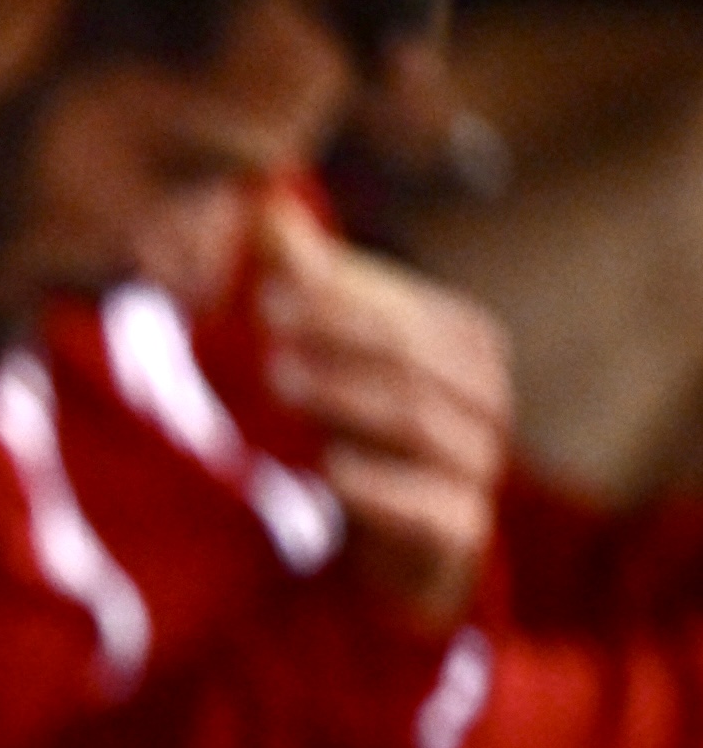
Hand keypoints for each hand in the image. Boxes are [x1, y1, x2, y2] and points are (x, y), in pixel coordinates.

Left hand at [254, 198, 506, 626]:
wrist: (386, 544)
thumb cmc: (359, 428)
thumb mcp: (332, 349)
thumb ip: (308, 277)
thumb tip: (265, 202)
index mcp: (466, 347)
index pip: (406, 311)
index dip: (338, 300)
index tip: (262, 297)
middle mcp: (485, 402)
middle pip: (415, 360)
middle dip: (340, 342)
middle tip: (263, 339)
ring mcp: (478, 468)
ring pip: (421, 424)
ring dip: (348, 401)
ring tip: (278, 386)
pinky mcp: (459, 533)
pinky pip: (431, 507)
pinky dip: (380, 487)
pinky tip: (330, 471)